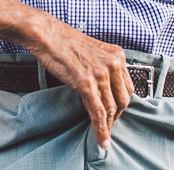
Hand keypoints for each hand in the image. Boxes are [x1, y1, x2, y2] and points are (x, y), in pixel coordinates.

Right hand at [27, 19, 133, 150]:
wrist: (45, 34)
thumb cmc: (64, 42)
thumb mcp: (93, 52)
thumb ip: (104, 67)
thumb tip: (105, 88)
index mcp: (117, 55)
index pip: (128, 87)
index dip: (121, 104)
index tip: (115, 113)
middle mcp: (113, 63)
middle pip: (123, 99)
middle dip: (116, 116)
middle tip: (108, 126)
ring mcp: (100, 73)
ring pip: (111, 108)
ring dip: (109, 126)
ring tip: (104, 137)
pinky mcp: (86, 82)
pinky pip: (98, 112)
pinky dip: (101, 129)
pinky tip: (102, 139)